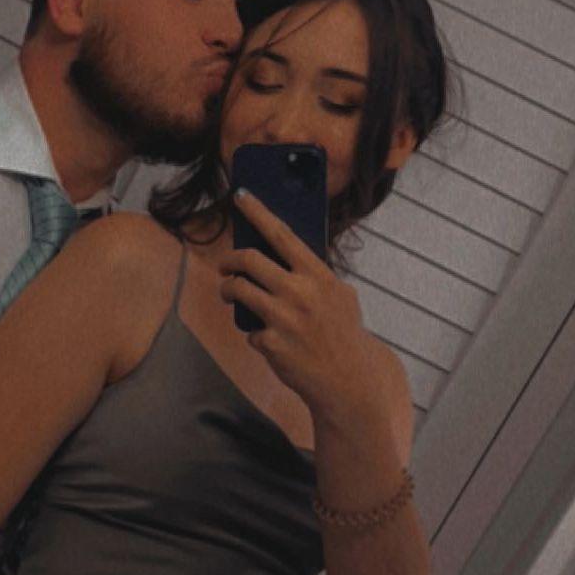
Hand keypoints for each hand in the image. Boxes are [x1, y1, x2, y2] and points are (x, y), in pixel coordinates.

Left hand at [219, 192, 388, 438]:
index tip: (240, 195)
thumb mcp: (340, 297)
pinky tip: (270, 341)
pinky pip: (248, 330)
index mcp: (318, 276)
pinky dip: (254, 333)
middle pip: (249, 260)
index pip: (282, 234)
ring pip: (238, 290)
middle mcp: (299, 292)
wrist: (348, 380)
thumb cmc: (342, 334)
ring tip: (232, 294)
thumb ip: (315, 276)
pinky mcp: (270, 343)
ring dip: (229, 290)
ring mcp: (283, 318)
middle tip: (226, 265)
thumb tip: (283, 255)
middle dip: (230, 260)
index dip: (258, 212)